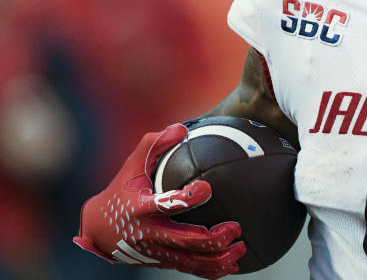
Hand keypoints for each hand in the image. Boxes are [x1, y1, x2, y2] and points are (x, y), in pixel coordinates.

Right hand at [74, 124, 244, 278]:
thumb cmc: (121, 190)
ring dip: (218, 259)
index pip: (164, 204)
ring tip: (240, 249)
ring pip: (190, 262)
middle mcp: (148, 234)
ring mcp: (156, 252)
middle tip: (235, 228)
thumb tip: (181, 128)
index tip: (208, 189)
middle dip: (212, 238)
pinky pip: (189, 270)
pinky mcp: (161, 261)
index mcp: (141, 208)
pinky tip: (233, 265)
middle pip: (184, 242)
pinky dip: (211, 271)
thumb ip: (154, 144)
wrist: (98, 229)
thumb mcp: (131, 165)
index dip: (186, 199)